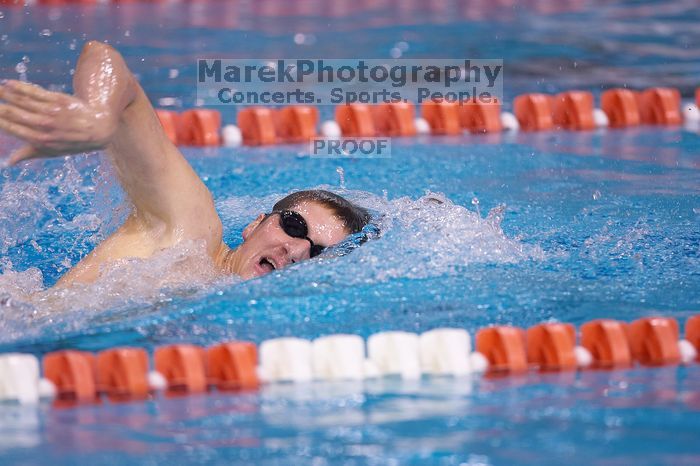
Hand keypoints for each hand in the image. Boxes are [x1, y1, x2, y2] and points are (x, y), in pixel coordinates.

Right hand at [0, 79, 117, 164]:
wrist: (99, 128)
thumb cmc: (72, 141)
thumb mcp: (52, 151)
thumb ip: (30, 153)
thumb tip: (9, 162)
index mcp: (41, 140)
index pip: (13, 128)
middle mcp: (45, 126)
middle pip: (15, 114)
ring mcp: (52, 112)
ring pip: (23, 101)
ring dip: (5, 94)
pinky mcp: (58, 100)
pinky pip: (36, 92)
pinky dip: (20, 87)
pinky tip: (8, 83)